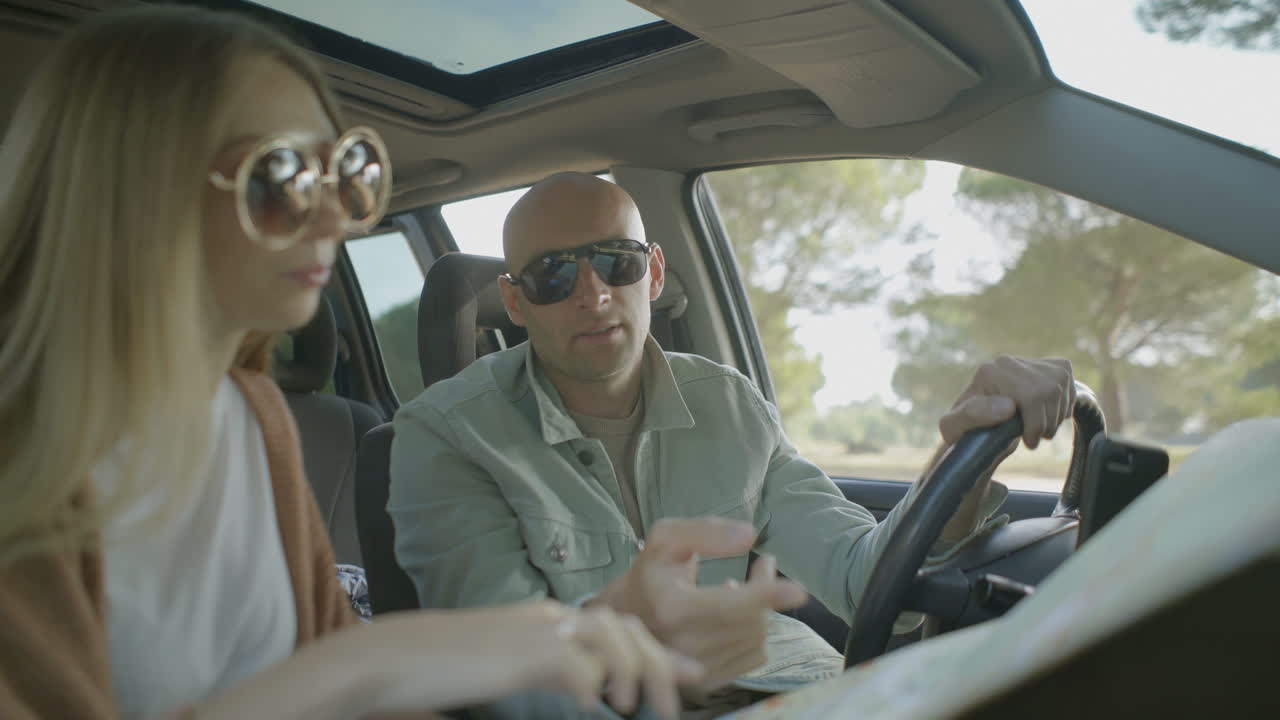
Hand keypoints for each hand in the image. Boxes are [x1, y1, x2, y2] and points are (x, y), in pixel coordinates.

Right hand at [372, 601, 701, 718]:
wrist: (396, 657)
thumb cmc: (447, 669)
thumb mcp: (510, 666)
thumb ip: (552, 670)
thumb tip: (590, 692)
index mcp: (551, 619)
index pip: (620, 625)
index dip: (658, 652)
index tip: (691, 676)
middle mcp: (551, 617)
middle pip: (626, 628)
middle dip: (659, 667)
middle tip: (674, 706)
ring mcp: (536, 630)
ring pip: (612, 639)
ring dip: (634, 675)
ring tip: (633, 706)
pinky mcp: (521, 651)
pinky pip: (575, 666)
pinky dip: (591, 687)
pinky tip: (592, 705)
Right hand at [593, 517, 807, 691]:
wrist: (625, 619)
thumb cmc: (651, 572)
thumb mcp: (666, 538)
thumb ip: (705, 532)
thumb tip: (749, 536)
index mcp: (672, 607)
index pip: (730, 605)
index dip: (765, 595)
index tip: (798, 591)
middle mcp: (684, 645)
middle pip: (752, 620)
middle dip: (765, 590)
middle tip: (762, 567)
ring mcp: (697, 669)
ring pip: (758, 638)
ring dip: (761, 610)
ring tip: (738, 590)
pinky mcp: (709, 682)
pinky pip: (756, 656)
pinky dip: (756, 632)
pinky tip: (734, 618)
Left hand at [940, 355, 1074, 449]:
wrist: (980, 425)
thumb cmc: (965, 429)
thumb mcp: (954, 428)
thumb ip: (970, 416)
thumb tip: (1008, 405)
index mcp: (988, 372)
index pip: (1031, 395)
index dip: (1035, 424)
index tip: (1029, 442)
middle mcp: (1007, 361)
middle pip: (1049, 391)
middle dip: (1046, 422)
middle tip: (1035, 439)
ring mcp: (1028, 360)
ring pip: (1060, 388)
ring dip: (1056, 417)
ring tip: (1039, 430)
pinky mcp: (1045, 364)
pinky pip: (1068, 381)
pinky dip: (1065, 404)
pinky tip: (1048, 414)